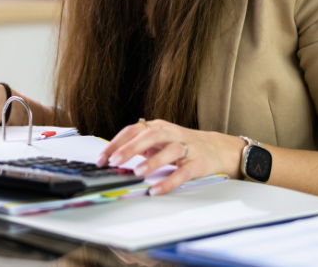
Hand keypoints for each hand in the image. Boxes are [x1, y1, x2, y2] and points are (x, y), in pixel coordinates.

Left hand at [95, 119, 245, 194]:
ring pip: (169, 150)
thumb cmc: (181, 145)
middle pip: (150, 136)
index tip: (102, 157)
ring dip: (152, 161)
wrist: (216, 148)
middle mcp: (171, 134)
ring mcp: (186, 148)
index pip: (133, 130)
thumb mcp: (158, 141)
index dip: (116, 143)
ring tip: (138, 172)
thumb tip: (112, 158)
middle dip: (130, 148)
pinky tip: (157, 190)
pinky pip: (183, 173)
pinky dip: (169, 182)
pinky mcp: (197, 163)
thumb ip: (138, 147)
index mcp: (158, 127)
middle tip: (115, 161)